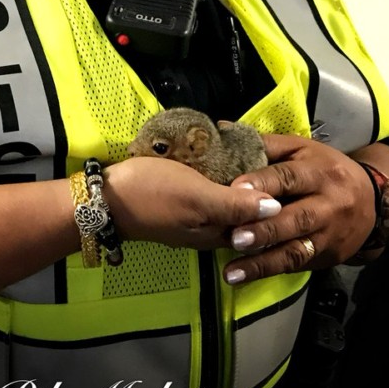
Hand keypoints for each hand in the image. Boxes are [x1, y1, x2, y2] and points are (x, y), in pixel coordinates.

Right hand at [105, 156, 280, 250]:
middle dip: (257, 191)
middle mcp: (209, 231)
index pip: (259, 223)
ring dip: (238, 183)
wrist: (104, 198)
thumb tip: (277, 209)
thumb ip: (236, 205)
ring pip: (227, 202)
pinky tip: (220, 161)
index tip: (284, 172)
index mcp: (217, 233)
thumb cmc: (153, 194)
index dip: (274, 200)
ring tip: (248, 154)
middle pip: (244, 213)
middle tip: (267, 157)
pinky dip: (219, 179)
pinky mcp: (180, 205)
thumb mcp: (198, 197)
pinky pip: (210, 194)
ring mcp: (193, 218)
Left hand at [221, 134, 377, 283]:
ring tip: (234, 271)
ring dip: (263, 262)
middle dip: (265, 230)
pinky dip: (270, 271)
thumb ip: (267, 146)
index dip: (262, 183)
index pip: (288, 176)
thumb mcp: (302, 149)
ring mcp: (330, 233)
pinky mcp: (328, 255)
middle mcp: (328, 203)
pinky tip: (244, 278)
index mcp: (318, 171)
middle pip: (296, 218)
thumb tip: (224, 133)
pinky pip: (298, 265)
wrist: (373, 201)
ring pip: (297, 249)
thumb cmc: (325, 169)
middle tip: (235, 238)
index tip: (234, 190)